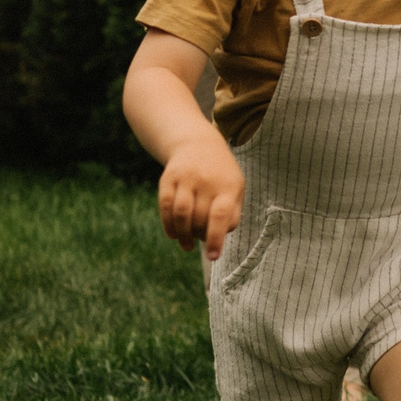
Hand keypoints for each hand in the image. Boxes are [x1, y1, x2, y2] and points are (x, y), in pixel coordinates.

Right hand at [157, 137, 242, 260]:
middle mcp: (206, 180)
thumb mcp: (235, 189)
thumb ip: (231, 215)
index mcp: (227, 186)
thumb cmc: (221, 176)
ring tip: (187, 245)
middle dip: (199, 236)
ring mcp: (185, 178)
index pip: (220, 215)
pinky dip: (168, 225)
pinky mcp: (168, 178)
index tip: (213, 257)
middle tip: (201, 240)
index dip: (216, 238)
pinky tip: (174, 235)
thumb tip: (217, 240)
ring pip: (181, 214)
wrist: (198, 143)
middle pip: (199, 218)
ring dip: (182, 235)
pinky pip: (165, 206)